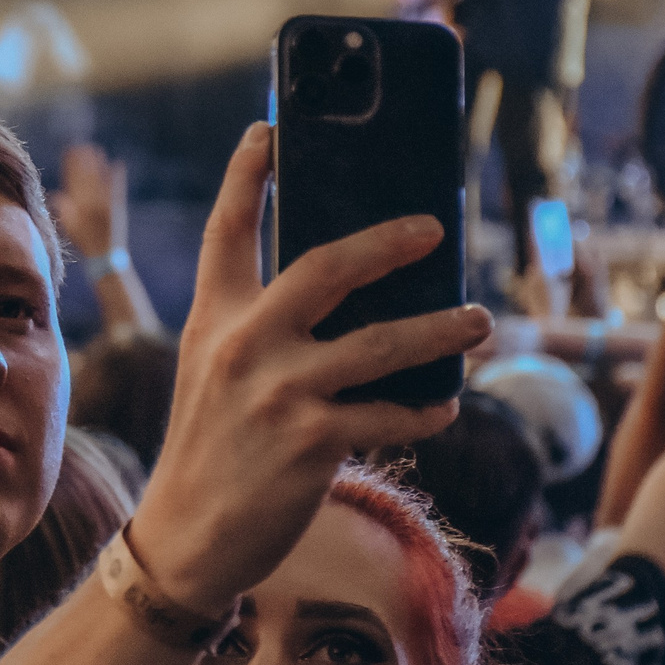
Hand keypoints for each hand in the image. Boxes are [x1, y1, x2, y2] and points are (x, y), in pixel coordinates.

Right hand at [51, 144, 125, 261]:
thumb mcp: (68, 227)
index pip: (74, 178)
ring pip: (101, 177)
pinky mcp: (118, 205)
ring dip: (99, 163)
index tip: (69, 151)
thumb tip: (56, 195)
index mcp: (80, 203)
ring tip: (97, 150)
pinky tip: (118, 164)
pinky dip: (117, 175)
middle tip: (81, 145)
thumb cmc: (84, 243)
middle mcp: (94, 199)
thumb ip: (63, 209)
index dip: (72, 164)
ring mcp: (107, 201)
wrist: (105, 256)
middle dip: (84, 159)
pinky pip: (117, 186)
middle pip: (88, 174)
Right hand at [130, 124, 488, 614]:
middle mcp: (242, 344)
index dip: (246, 174)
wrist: (186, 535)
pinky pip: (389, 415)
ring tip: (478, 320)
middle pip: (325, 268)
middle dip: (386, 241)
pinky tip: (445, 407)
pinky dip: (425, 410)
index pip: (227, 229)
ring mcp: (277, 392)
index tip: (268, 129)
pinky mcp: (310, 442)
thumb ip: (259, 326)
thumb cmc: (212, 446)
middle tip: (433, 228)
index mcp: (214, 317)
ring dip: (440, 329)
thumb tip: (349, 291)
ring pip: (380, 344)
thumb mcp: (214, 370)